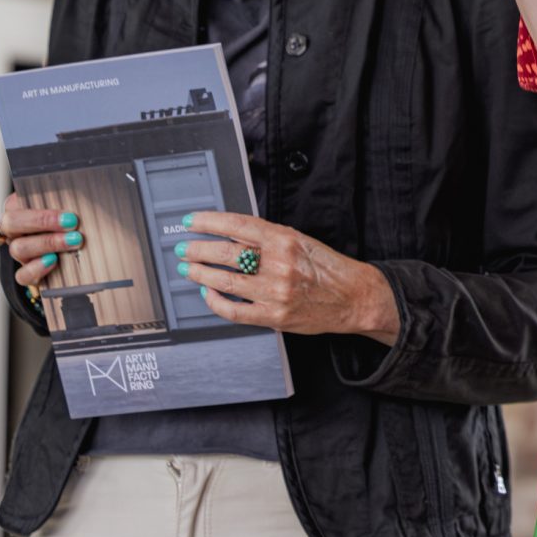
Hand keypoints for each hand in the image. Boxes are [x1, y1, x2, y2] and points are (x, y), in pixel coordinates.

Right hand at [1, 192, 85, 297]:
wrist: (84, 250)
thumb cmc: (76, 219)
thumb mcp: (73, 204)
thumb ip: (71, 198)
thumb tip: (87, 191)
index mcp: (20, 208)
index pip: (15, 201)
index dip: (36, 203)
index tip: (64, 208)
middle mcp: (16, 230)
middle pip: (12, 222)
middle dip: (42, 221)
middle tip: (72, 221)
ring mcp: (20, 252)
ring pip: (18, 248)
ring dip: (47, 243)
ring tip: (74, 240)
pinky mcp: (27, 273)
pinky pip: (22, 274)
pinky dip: (37, 268)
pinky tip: (54, 261)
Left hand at [174, 210, 400, 344]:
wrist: (353, 297)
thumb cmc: (327, 268)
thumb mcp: (301, 241)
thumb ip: (268, 238)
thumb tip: (231, 235)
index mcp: (285, 239)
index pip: (237, 226)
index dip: (208, 222)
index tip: (190, 221)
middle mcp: (278, 264)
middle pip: (225, 253)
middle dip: (197, 250)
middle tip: (182, 248)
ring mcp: (274, 291)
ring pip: (224, 281)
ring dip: (200, 273)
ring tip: (187, 269)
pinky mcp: (273, 316)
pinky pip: (234, 310)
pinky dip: (215, 301)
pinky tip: (207, 293)